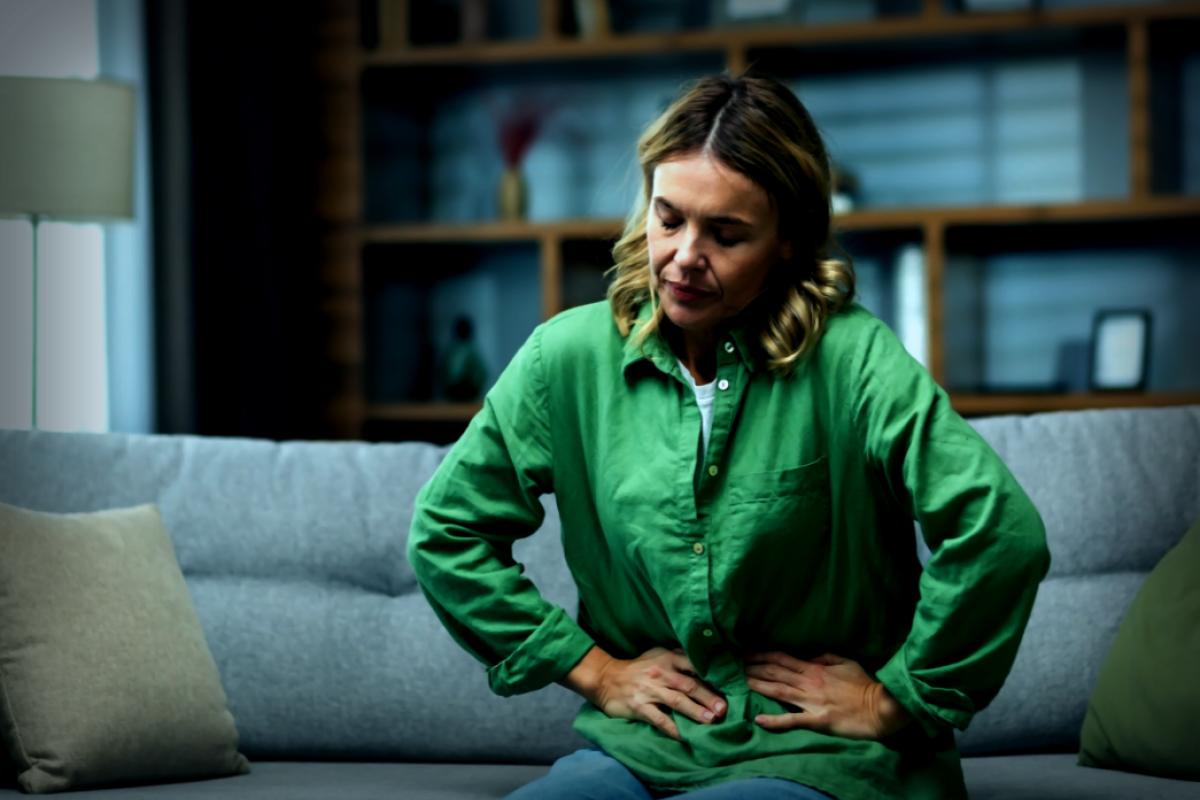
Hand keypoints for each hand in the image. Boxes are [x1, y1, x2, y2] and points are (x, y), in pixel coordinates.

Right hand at [566, 646, 726, 739]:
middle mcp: (660, 673)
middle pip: (688, 685)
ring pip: (676, 701)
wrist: (606, 678)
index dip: (710, 674)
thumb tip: (705, 663)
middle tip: (724, 709)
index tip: (727, 684)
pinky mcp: (640, 707)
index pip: (693, 665)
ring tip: (711, 720)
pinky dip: (672, 729)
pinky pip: (659, 719)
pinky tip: (683, 737)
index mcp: (667, 658)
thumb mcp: (657, 655)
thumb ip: (678, 658)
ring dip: (695, 711)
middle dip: (708, 697)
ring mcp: (649, 691)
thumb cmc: (637, 668)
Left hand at [745, 652, 910, 739]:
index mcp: (815, 668)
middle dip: (754, 667)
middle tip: (736, 664)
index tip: (747, 650)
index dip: (763, 654)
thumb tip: (810, 654)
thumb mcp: (846, 662)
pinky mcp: (816, 720)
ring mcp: (811, 702)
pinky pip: (792, 720)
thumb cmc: (865, 685)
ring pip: (778, 692)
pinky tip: (759, 720)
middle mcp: (809, 682)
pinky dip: (774, 721)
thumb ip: (826, 657)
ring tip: (741, 681)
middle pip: (775, 672)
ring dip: (758, 686)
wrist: (880, 708)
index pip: (782, 658)